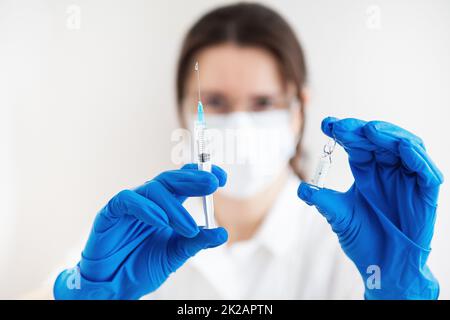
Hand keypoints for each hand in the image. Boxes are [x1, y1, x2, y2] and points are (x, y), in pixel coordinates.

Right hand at [54, 164, 227, 299]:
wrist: (115, 286)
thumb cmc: (141, 267)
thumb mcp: (175, 254)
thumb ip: (196, 242)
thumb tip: (221, 233)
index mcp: (166, 207)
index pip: (184, 182)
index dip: (201, 175)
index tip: (221, 177)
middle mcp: (150, 201)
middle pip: (172, 179)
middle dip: (193, 180)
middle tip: (212, 183)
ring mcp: (130, 205)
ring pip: (154, 190)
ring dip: (174, 207)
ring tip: (188, 228)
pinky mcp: (110, 212)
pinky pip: (127, 200)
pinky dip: (145, 208)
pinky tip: (160, 220)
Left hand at [298, 117, 442, 298]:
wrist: (383, 266)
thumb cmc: (363, 239)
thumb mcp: (339, 216)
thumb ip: (323, 201)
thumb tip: (302, 189)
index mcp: (366, 170)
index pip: (356, 143)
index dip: (344, 131)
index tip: (326, 124)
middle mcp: (386, 170)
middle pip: (379, 139)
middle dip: (361, 130)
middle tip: (342, 126)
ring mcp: (406, 179)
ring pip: (405, 146)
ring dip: (389, 135)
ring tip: (369, 130)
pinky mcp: (425, 192)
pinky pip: (425, 170)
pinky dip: (415, 156)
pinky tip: (401, 146)